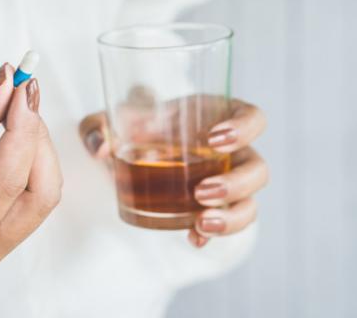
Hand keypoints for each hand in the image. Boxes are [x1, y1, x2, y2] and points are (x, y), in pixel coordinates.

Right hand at [0, 63, 61, 278]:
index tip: (23, 87)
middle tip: (24, 94)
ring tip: (18, 105)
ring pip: (41, 192)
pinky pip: (30, 190)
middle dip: (37, 141)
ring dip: (36, 145)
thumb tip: (10, 84)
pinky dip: (28, 154)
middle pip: (39, 195)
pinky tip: (17, 126)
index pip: (9, 182)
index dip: (23, 130)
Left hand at [79, 97, 266, 247]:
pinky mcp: (214, 207)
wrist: (136, 149)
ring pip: (250, 203)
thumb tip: (100, 148)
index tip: (214, 139)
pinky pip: (226, 223)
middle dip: (236, 184)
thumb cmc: (138, 125)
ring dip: (232, 217)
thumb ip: (99, 125)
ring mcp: (227, 182)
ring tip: (201, 223)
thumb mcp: (115, 120)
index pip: (253, 117)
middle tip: (201, 192)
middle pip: (257, 169)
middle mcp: (232, 152)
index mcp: (219, 118)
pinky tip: (193, 239)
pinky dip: (212, 234)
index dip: (244, 128)